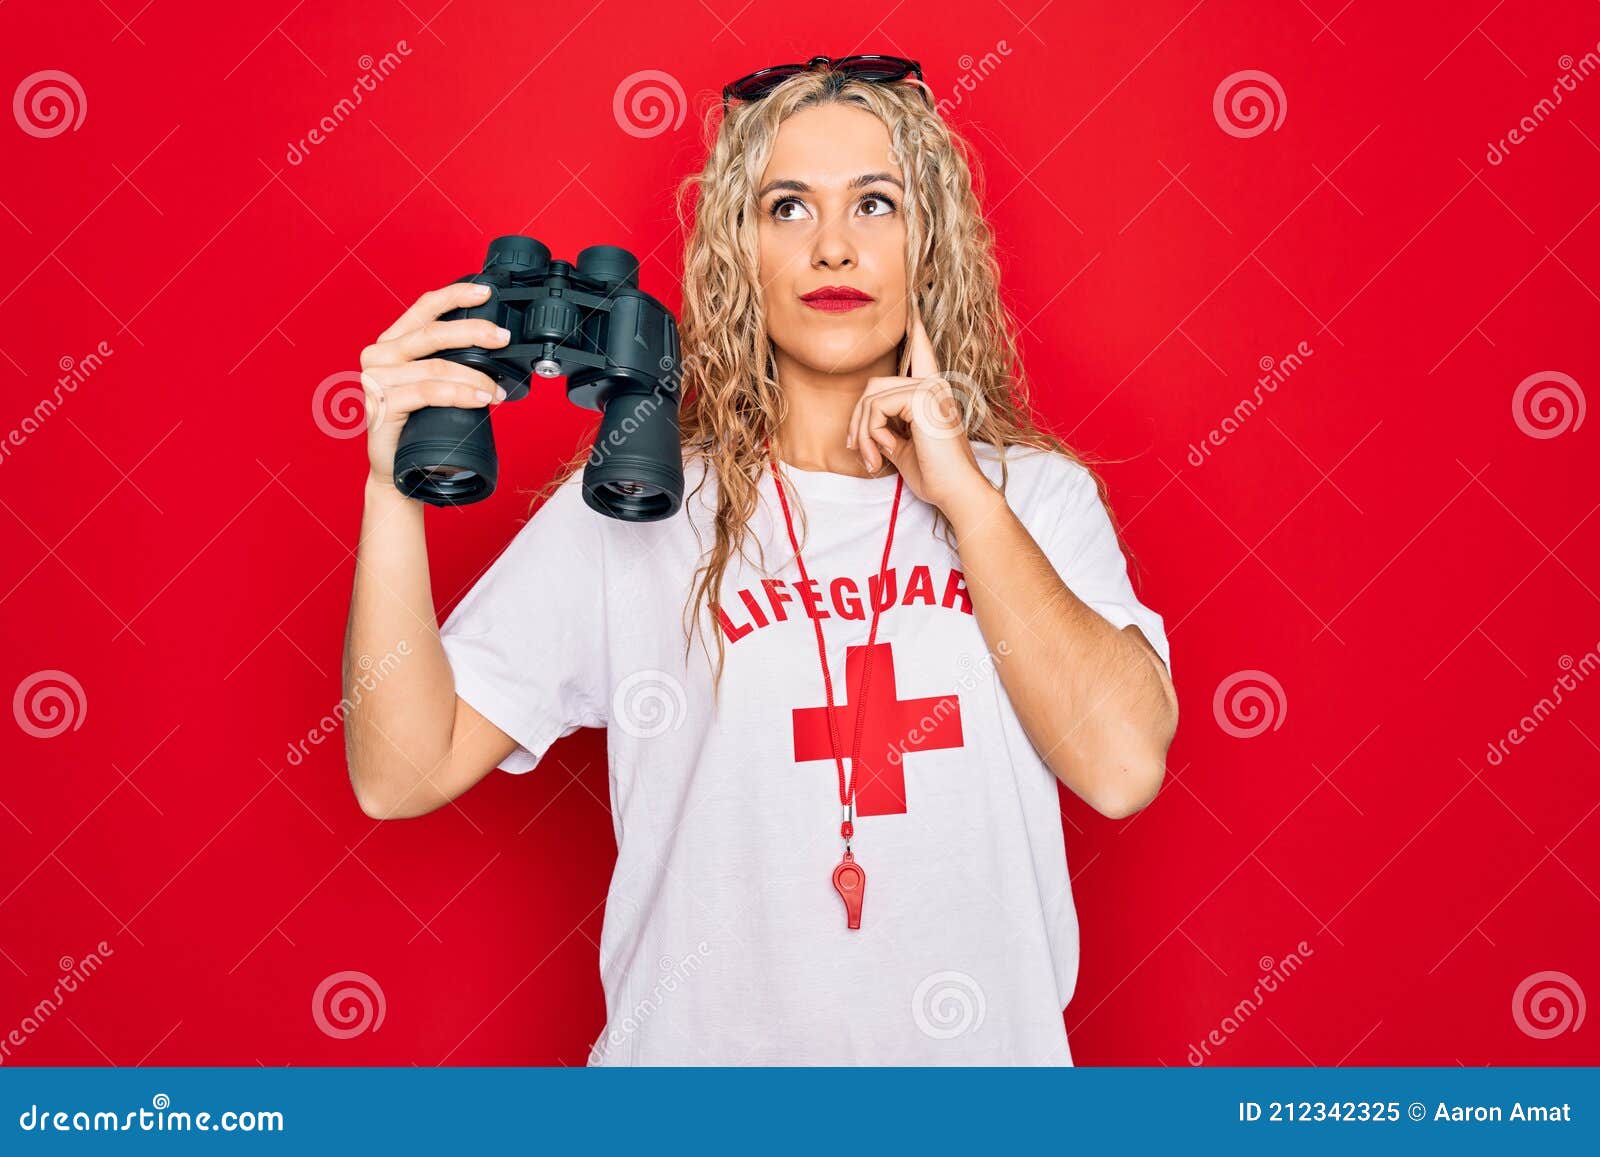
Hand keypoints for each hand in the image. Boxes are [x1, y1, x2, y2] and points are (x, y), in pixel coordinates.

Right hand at [357, 281, 511, 490]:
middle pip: (432, 333)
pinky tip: (480, 399)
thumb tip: (495, 348)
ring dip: (474, 377)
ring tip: (496, 390)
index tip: (485, 292)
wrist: (398, 470)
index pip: (423, 308)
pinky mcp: (381, 404)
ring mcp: (377, 380)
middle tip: (503, 339)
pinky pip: (428, 392)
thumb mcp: (435, 385)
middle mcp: (379, 355)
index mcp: (392, 343)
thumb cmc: (419, 426)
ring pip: (435, 367)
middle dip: (474, 333)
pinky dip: (460, 394)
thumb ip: (451, 362)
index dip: (455, 295)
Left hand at [846, 311, 989, 513]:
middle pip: (875, 383)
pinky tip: (879, 457)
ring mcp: (930, 389)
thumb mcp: (904, 450)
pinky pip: (875, 408)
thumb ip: (887, 432)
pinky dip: (868, 434)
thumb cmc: (936, 476)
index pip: (922, 351)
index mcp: (933, 392)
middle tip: (858, 450)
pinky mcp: (922, 398)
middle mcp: (934, 384)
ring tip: (871, 461)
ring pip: (871, 397)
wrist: (958, 493)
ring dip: (862, 432)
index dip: (915, 327)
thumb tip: (867, 429)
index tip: (911, 301)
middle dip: (858, 418)